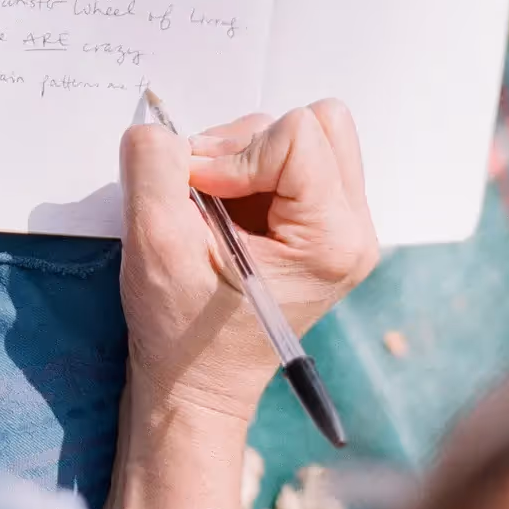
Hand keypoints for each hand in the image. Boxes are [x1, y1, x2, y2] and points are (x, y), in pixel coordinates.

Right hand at [115, 100, 379, 422]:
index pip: (294, 135)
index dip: (232, 155)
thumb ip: (154, 167)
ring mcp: (343, 230)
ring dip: (245, 161)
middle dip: (247, 147)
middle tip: (206, 195)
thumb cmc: (181, 333)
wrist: (197, 386)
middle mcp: (354, 231)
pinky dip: (250, 174)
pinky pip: (293, 161)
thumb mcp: (154, 244)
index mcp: (332, 240)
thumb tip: (162, 131)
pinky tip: (226, 220)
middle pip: (317, 123)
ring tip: (213, 214)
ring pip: (306, 137)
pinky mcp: (321, 227)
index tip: (197, 198)